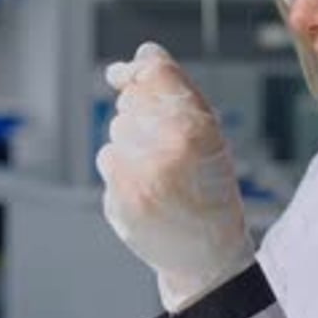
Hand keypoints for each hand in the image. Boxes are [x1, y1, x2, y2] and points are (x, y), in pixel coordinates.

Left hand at [96, 42, 254, 311]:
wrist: (208, 253)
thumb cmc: (210, 185)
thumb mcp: (210, 134)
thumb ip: (173, 92)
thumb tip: (126, 64)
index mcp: (198, 127)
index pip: (153, 71)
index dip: (136, 68)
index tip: (124, 75)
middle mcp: (169, 148)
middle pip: (131, 101)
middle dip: (141, 114)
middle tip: (167, 145)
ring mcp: (142, 176)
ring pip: (116, 129)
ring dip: (131, 143)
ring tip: (159, 171)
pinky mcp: (121, 198)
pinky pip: (107, 157)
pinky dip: (120, 168)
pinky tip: (144, 186)